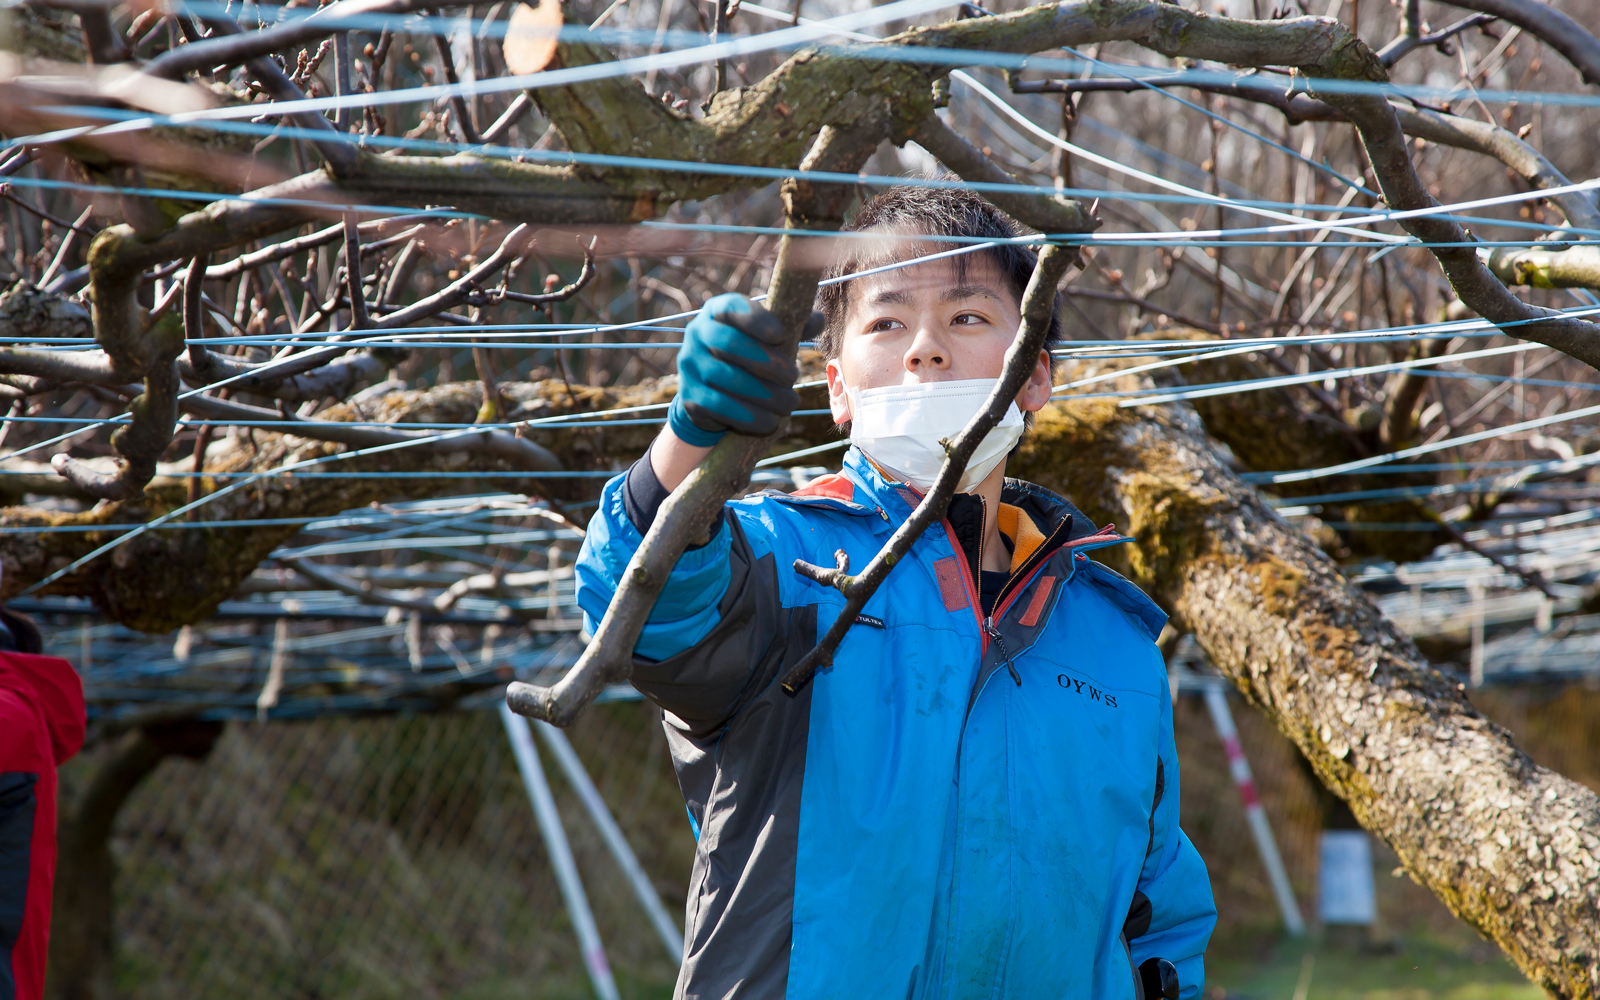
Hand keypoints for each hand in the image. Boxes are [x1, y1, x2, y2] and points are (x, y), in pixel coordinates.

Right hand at [668, 293, 810, 446]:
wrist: (713, 392)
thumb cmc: (749, 357)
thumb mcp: (770, 338)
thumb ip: (793, 326)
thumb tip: (818, 320)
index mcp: (717, 311)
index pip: (732, 307)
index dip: (756, 320)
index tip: (781, 334)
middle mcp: (696, 334)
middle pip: (728, 343)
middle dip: (766, 361)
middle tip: (794, 376)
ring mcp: (689, 366)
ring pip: (725, 378)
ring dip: (763, 394)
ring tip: (790, 403)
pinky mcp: (690, 397)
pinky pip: (718, 406)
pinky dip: (748, 416)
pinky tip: (770, 422)